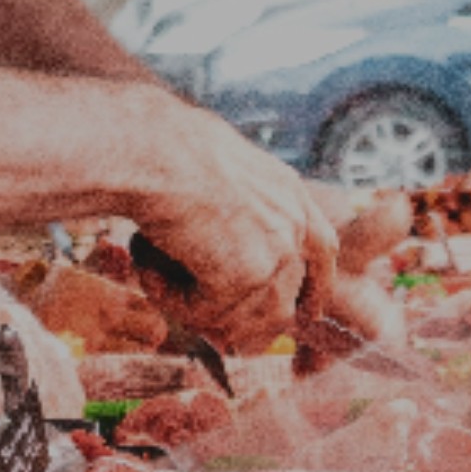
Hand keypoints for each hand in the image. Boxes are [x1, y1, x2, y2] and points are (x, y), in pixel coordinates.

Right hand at [134, 107, 338, 354]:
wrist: (155, 150)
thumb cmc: (170, 150)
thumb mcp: (225, 173)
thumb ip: (242, 214)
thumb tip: (225, 258)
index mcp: (291, 192)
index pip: (322, 252)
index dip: (311, 288)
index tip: (301, 314)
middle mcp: (292, 224)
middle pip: (280, 307)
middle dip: (237, 321)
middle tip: (191, 309)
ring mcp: (274, 253)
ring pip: (237, 321)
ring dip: (191, 306)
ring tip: (153, 270)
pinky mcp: (245, 278)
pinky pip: (203, 315)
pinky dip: (170, 298)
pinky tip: (148, 267)